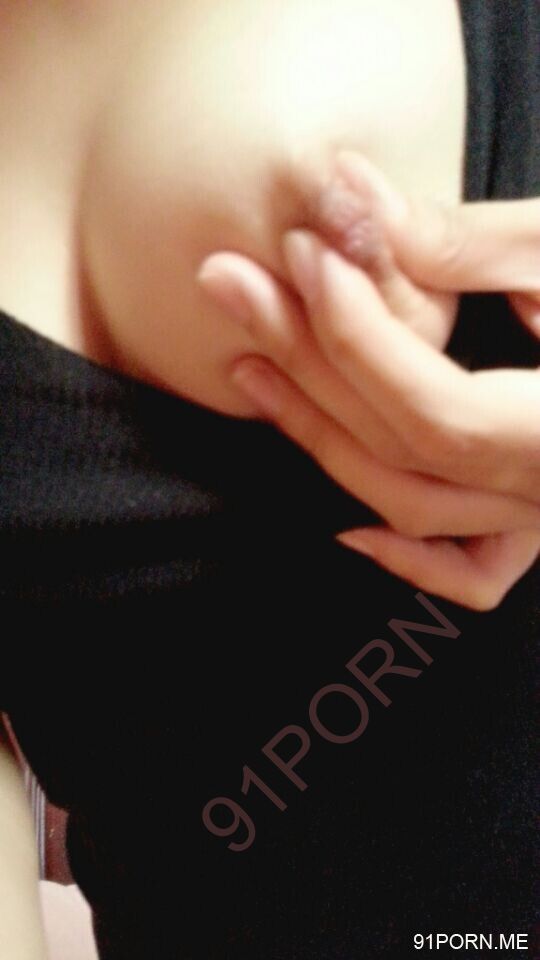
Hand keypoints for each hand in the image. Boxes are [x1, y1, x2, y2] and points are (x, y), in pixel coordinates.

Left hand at [196, 152, 539, 609]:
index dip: (359, 338)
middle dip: (310, 365)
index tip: (307, 255)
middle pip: (405, 452)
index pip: (437, 410)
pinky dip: (409, 557)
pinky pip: (473, 573)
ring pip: (416, 507)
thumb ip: (464, 243)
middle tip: (236, 287)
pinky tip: (350, 528)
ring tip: (252, 365)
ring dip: (324, 439)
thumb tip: (345, 196)